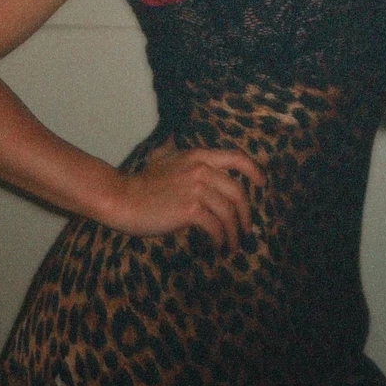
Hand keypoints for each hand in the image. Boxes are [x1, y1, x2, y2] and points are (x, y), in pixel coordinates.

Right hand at [112, 141, 263, 247]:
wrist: (123, 198)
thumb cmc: (141, 182)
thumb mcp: (162, 156)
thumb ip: (173, 148)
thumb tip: (174, 138)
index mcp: (199, 155)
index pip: (236, 158)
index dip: (254, 170)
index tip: (262, 183)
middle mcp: (202, 169)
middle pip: (237, 191)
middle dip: (246, 213)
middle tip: (247, 229)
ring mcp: (197, 189)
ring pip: (228, 212)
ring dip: (235, 232)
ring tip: (233, 245)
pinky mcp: (190, 210)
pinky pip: (215, 226)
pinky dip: (221, 239)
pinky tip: (218, 247)